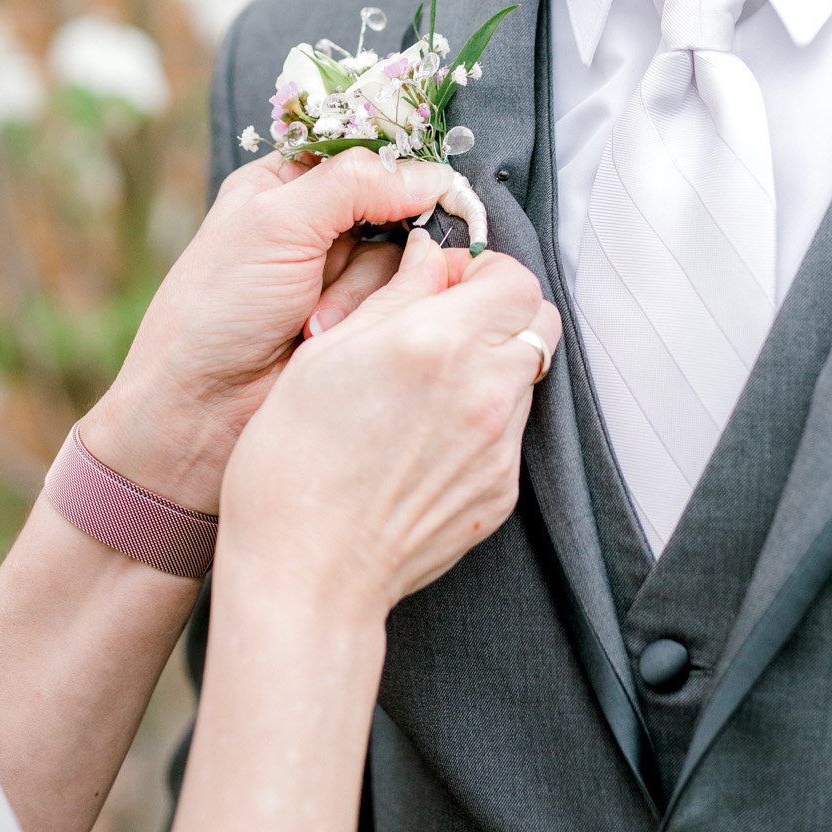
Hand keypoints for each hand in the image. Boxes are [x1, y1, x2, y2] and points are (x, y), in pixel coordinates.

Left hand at [81, 151, 457, 509]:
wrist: (201, 412)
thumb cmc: (215, 312)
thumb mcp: (276, 224)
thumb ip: (355, 184)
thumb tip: (431, 175)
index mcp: (285, 183)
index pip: (364, 152)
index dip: (396, 169)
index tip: (425, 187)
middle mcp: (316, 224)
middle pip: (395, 206)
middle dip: (378, 239)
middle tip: (340, 263)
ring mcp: (340, 277)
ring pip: (403, 259)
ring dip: (361, 292)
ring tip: (312, 322)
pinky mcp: (359, 323)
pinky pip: (400, 303)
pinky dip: (368, 319)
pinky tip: (325, 338)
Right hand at [217, 229, 562, 619]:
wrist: (306, 573)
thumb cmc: (294, 463)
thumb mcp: (326, 354)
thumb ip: (393, 295)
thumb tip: (429, 258)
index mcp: (437, 343)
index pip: (514, 277)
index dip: (481, 272)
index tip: (446, 284)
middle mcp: (483, 390)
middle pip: (537, 321)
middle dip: (500, 312)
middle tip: (448, 325)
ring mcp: (499, 446)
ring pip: (528, 376)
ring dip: (493, 365)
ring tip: (427, 390)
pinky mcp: (501, 491)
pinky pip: (510, 432)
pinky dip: (482, 420)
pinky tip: (426, 438)